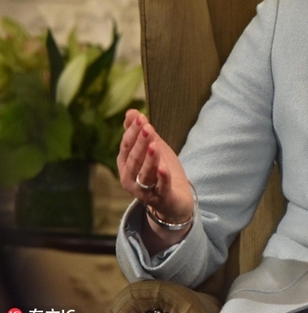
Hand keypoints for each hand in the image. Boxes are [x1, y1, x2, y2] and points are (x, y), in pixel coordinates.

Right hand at [117, 109, 194, 243]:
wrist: (175, 201)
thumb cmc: (160, 172)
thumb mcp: (152, 149)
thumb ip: (141, 132)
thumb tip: (131, 112)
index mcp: (126, 165)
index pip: (126, 147)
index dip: (133, 132)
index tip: (141, 118)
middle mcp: (130, 179)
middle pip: (134, 160)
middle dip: (140, 143)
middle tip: (147, 128)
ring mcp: (144, 191)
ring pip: (144, 174)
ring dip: (149, 159)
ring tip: (154, 145)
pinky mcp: (161, 199)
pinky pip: (160, 188)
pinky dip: (162, 178)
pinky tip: (164, 168)